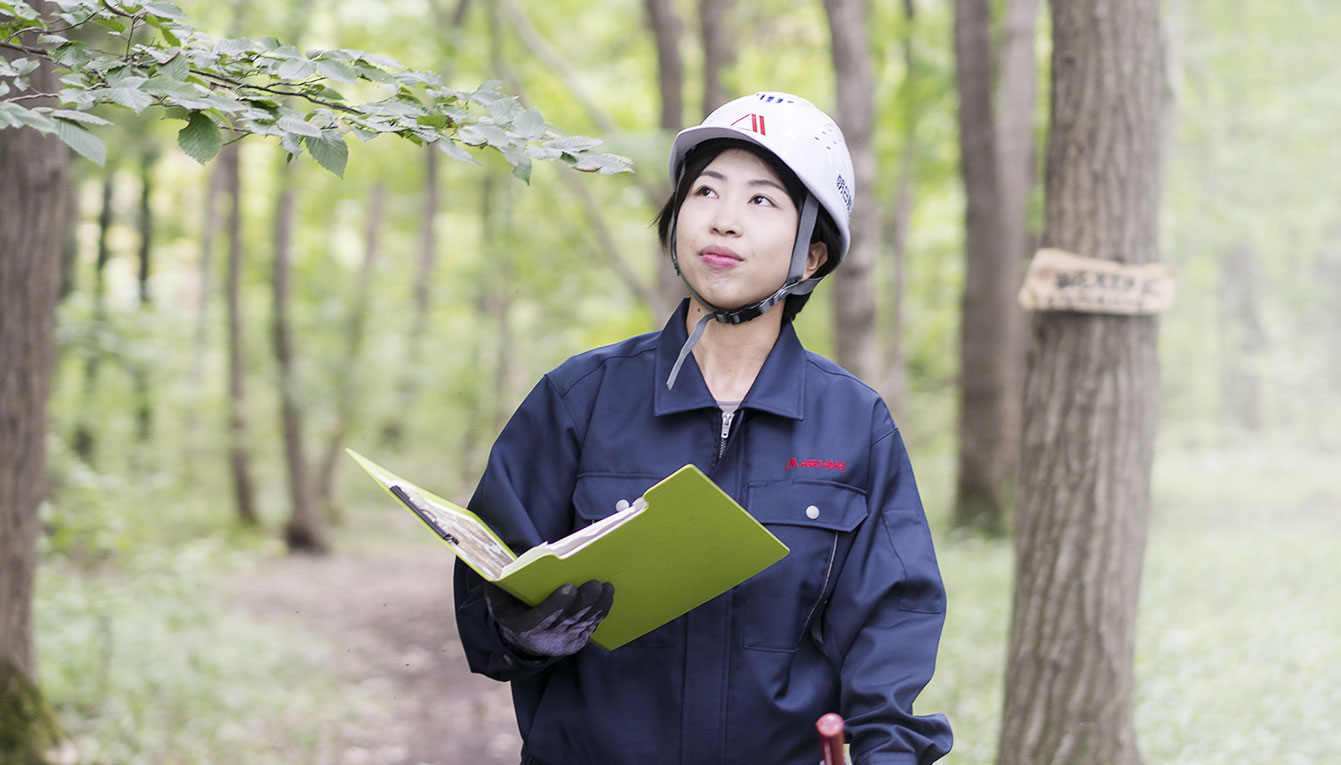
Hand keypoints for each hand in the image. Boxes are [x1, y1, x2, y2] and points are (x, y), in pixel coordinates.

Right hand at [484, 580, 614, 657]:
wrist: (523, 642)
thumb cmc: (513, 614)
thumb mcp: (500, 604)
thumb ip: (498, 590)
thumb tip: (497, 574)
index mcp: (525, 627)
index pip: (543, 617)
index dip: (556, 604)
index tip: (569, 587)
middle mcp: (546, 637)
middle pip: (568, 619)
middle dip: (584, 602)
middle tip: (596, 584)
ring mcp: (564, 642)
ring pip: (584, 623)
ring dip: (598, 606)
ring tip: (607, 587)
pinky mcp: (577, 642)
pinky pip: (591, 627)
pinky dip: (601, 612)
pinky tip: (607, 597)